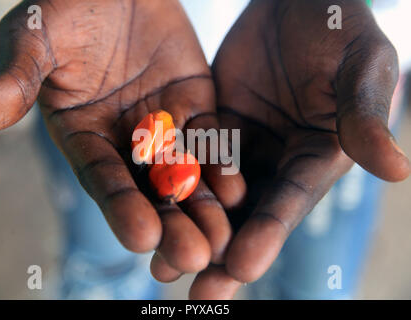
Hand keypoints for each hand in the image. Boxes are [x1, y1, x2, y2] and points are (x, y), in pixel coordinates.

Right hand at [0, 0, 245, 279]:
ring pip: (186, 174)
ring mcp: (165, 127)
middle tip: (194, 257)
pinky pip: (213, 140)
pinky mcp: (197, 108)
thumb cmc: (70, 4)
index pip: (103, 180)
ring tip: (224, 239)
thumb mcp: (36, 40)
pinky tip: (239, 190)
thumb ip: (11, 83)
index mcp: (84, 137)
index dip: (121, 208)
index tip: (141, 238)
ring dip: (205, 207)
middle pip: (150, 190)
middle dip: (172, 223)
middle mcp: (126, 141)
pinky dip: (224, 165)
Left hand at [187, 0, 409, 297]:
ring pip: (213, 195)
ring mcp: (243, 145)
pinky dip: (172, 184)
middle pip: (250, 214)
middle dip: (223, 252)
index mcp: (316, 157)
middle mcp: (278, 161)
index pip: (290, 202)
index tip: (240, 267)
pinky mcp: (215, 126)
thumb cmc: (340, 28)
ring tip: (162, 265)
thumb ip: (366, 114)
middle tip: (196, 290)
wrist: (296, 2)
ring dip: (190, 229)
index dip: (268, 234)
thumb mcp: (361, 67)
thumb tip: (397, 170)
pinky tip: (149, 208)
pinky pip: (190, 156)